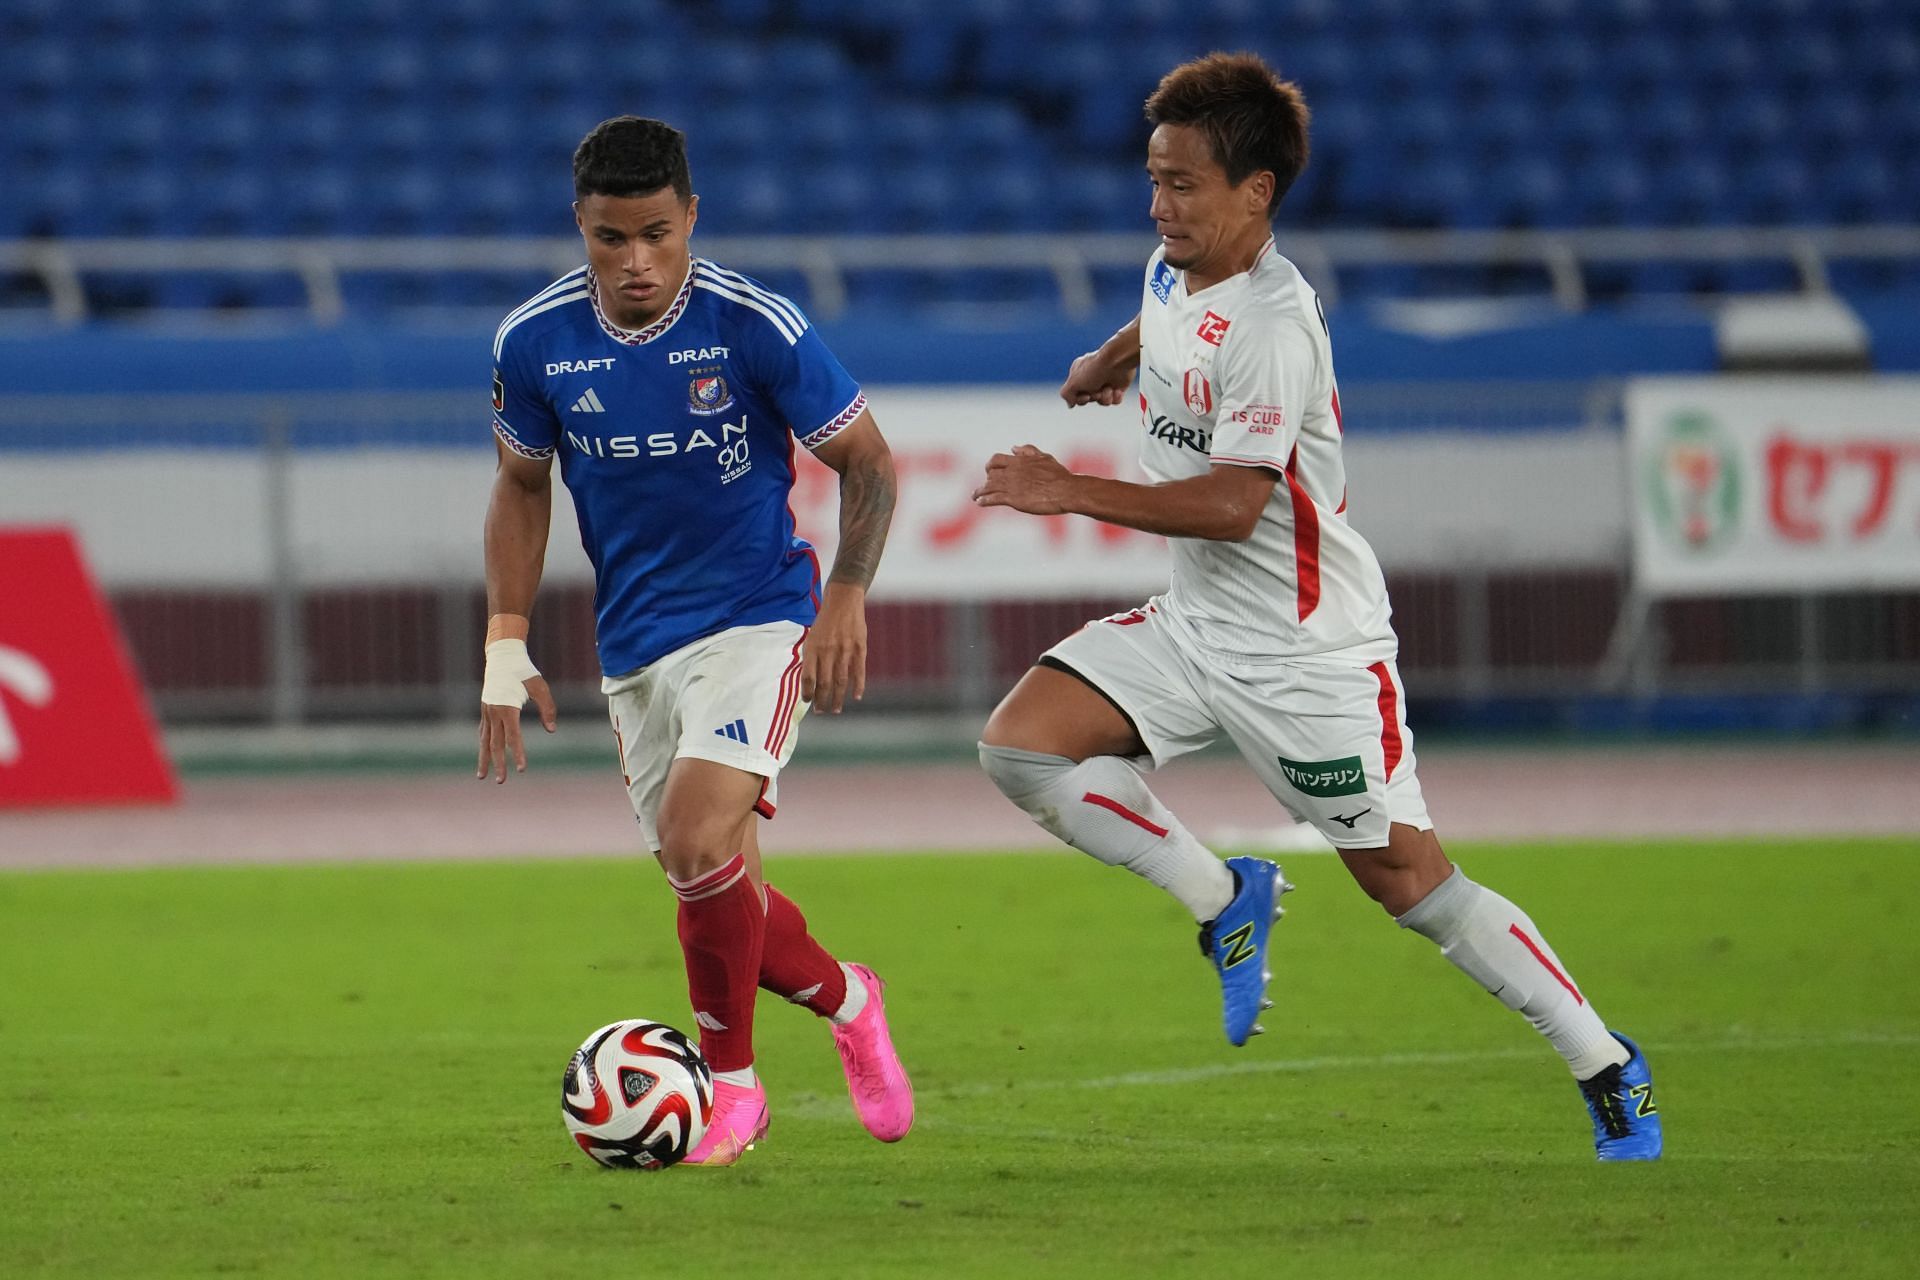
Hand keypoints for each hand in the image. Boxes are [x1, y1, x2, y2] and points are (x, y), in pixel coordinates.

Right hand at [476, 639, 556, 783]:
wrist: (503, 656)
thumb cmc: (524, 671)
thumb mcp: (540, 688)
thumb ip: (548, 709)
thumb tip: (551, 730)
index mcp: (508, 708)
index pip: (514, 737)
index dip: (518, 754)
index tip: (522, 769)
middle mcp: (494, 713)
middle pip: (496, 744)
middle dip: (498, 764)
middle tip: (502, 782)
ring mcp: (487, 712)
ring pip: (485, 741)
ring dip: (484, 759)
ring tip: (482, 777)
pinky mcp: (486, 710)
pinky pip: (484, 732)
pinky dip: (484, 745)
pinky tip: (484, 754)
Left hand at [802, 582, 866, 713]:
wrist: (843, 600)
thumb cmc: (825, 622)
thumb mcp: (812, 637)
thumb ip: (811, 658)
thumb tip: (810, 682)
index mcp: (813, 648)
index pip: (808, 677)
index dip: (807, 692)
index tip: (807, 702)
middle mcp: (828, 651)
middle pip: (824, 683)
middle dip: (821, 700)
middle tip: (821, 712)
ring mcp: (845, 650)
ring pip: (841, 681)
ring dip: (838, 698)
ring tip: (836, 710)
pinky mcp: (860, 648)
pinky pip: (859, 671)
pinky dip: (858, 686)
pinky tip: (857, 697)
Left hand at [972, 444, 1075, 514]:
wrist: (1065, 491)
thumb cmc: (1059, 475)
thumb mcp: (1044, 458)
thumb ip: (1028, 451)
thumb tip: (1013, 448)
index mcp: (1019, 461)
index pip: (996, 460)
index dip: (990, 466)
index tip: (989, 471)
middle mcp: (1012, 472)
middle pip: (991, 474)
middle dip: (986, 480)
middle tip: (984, 486)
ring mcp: (1011, 485)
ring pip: (988, 486)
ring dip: (979, 491)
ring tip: (975, 496)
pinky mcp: (1012, 499)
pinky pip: (992, 498)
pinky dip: (984, 500)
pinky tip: (980, 502)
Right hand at [1060, 348, 1132, 406]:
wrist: (1118, 361)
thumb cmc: (1094, 369)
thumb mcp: (1073, 382)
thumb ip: (1066, 394)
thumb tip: (1070, 404)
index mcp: (1078, 373)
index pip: (1074, 394)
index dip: (1080, 399)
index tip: (1086, 396)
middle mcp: (1091, 377)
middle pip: (1089, 399)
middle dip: (1094, 397)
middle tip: (1098, 391)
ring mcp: (1106, 382)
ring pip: (1102, 401)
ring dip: (1105, 397)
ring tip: (1109, 388)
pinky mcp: (1119, 386)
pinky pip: (1115, 400)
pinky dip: (1116, 398)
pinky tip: (1117, 390)